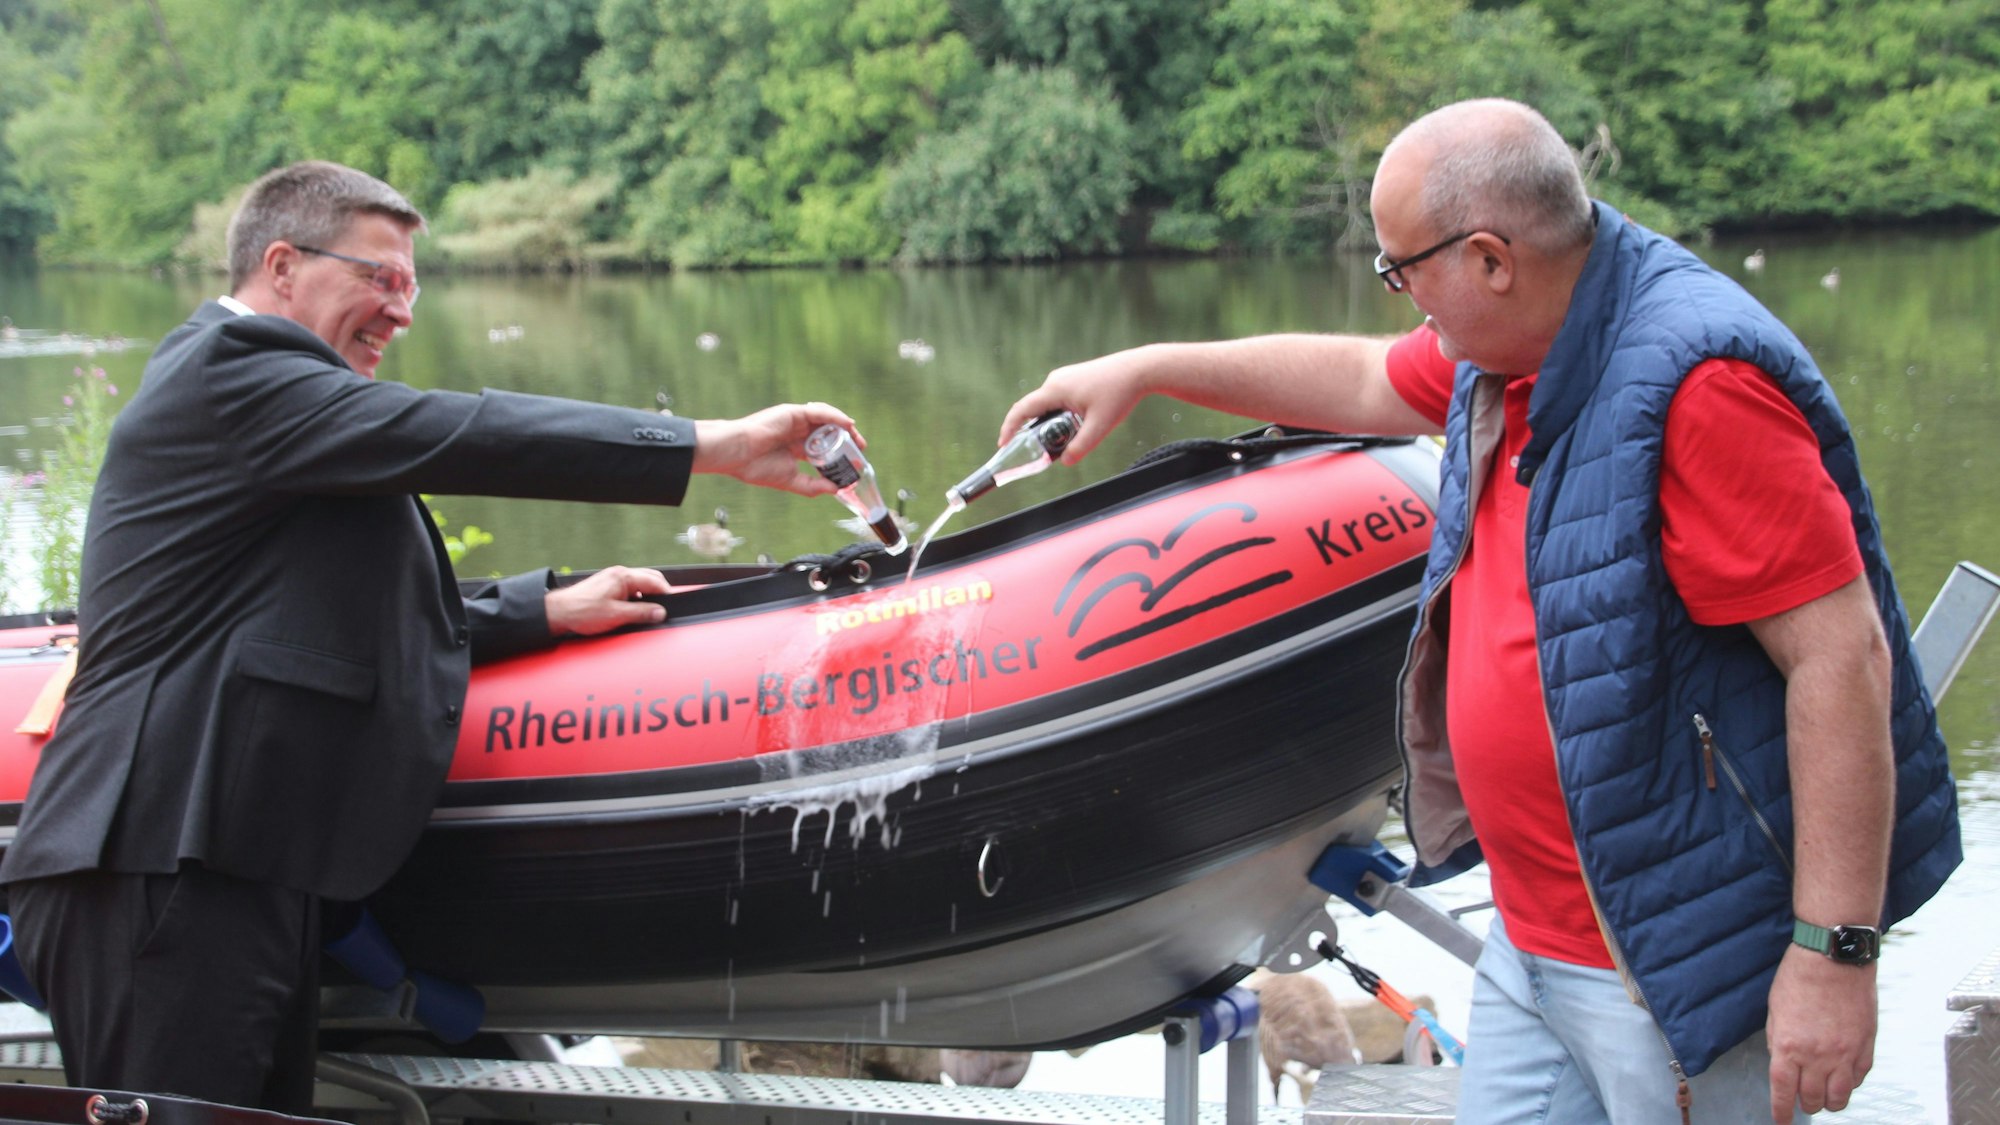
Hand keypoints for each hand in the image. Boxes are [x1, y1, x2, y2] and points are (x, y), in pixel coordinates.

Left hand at [546, 565, 670, 636]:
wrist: (558, 612)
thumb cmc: (583, 612)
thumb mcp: (616, 615)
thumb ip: (641, 613)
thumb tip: (660, 613)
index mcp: (624, 577)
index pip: (655, 581)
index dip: (667, 594)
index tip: (673, 607)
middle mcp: (619, 573)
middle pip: (650, 578)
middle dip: (660, 592)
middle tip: (664, 609)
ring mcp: (612, 578)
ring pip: (640, 582)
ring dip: (648, 594)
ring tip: (650, 610)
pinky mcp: (607, 585)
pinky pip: (630, 587)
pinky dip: (637, 595)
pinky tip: (634, 608)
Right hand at [692, 402, 856, 494]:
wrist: (737, 454)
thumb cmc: (756, 467)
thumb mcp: (790, 480)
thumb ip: (812, 485)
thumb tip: (835, 489)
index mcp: (795, 447)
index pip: (823, 447)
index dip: (840, 453)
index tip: (853, 462)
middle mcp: (797, 432)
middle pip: (828, 431)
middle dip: (847, 438)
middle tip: (860, 449)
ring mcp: (795, 420)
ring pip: (826, 419)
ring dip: (844, 426)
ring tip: (857, 438)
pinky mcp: (793, 412)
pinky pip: (818, 411)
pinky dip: (834, 416)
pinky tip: (846, 424)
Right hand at [999, 346, 1157, 464]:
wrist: (1138, 370)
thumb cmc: (1119, 394)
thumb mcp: (1100, 426)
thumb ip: (1081, 447)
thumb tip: (1064, 461)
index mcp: (1055, 390)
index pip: (1021, 410)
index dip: (1009, 428)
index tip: (1003, 445)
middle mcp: (1055, 381)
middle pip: (1033, 409)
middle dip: (1030, 431)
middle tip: (1035, 452)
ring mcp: (1064, 378)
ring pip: (1046, 405)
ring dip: (1047, 424)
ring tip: (1059, 442)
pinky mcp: (1073, 379)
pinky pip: (1057, 400)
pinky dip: (1057, 415)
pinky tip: (1072, 426)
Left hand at [1766, 943, 1875, 1122]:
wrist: (1833, 958)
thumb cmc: (1800, 977)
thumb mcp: (1774, 1010)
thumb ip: (1778, 1040)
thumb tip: (1782, 1062)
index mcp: (1788, 1046)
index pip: (1783, 1092)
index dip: (1781, 1112)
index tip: (1781, 1121)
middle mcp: (1817, 1056)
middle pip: (1812, 1099)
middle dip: (1805, 1105)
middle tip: (1802, 1102)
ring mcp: (1844, 1053)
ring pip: (1840, 1097)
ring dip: (1829, 1102)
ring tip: (1823, 1097)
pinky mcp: (1865, 1046)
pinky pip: (1859, 1078)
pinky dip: (1850, 1084)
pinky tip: (1843, 1078)